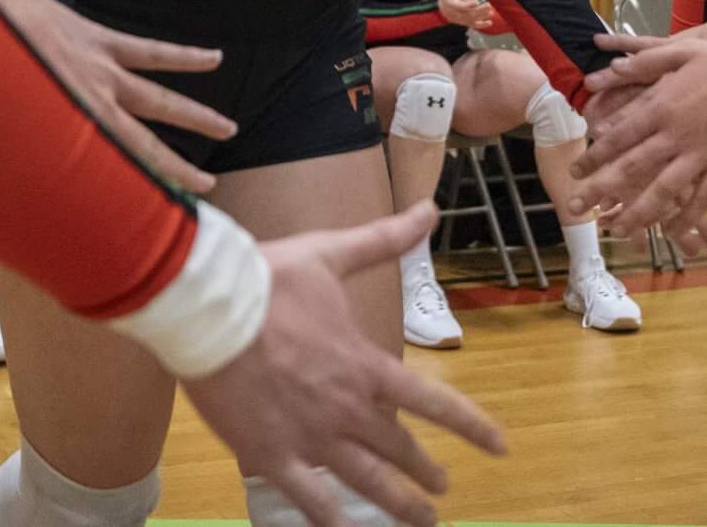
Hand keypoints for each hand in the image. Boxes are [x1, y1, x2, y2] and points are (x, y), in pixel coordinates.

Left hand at [0, 0, 235, 195]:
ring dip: (195, 115)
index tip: (156, 216)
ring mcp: (100, 70)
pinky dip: (183, 55)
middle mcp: (90, 102)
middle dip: (177, 167)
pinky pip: (150, 51)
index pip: (109, 167)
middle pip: (145, 142)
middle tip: (209, 188)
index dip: (134, 191)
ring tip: (228, 129)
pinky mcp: (98, 40)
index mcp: (64, 125)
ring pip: (160, 98)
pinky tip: (213, 57)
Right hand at [185, 204, 506, 526]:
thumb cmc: (268, 278)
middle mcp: (348, 410)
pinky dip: (333, 524)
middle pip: (401, 452)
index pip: (434, 403)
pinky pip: (310, 503)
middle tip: (442, 488)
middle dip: (425, 473)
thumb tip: (430, 211)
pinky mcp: (272, 457)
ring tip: (421, 522)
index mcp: (367, 366)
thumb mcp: (332, 253)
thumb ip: (384, 240)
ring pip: (367, 484)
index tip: (498, 446)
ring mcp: (312, 438)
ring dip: (398, 507)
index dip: (471, 427)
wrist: (208, 306)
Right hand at [434, 0, 495, 31]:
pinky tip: (490, 22)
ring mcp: (461, 20)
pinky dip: (482, 24)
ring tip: (490, 11)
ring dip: (482, 15)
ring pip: (472, 19)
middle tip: (488, 5)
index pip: (460, 7)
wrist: (444, 9)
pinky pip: (474, 25)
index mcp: (450, 6)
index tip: (476, 2)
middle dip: (479, 10)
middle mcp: (455, 15)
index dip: (468, 5)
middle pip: (468, 14)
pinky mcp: (466, 22)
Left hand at [570, 18, 706, 248]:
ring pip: (662, 192)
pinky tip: (673, 233)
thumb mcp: (679, 52)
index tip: (575, 172)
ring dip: (638, 214)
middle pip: (630, 169)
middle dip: (600, 191)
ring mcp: (701, 154)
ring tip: (620, 230)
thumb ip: (641, 63)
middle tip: (577, 208)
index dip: (593, 158)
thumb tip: (606, 70)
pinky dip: (686, 218)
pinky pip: (701, 199)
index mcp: (660, 107)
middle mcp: (674, 135)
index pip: (617, 138)